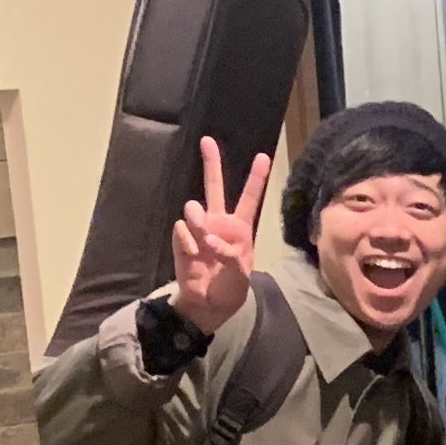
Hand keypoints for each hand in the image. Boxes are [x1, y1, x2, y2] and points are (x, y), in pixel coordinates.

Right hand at [169, 136, 270, 326]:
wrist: (207, 304)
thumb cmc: (230, 288)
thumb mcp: (240, 275)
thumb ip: (229, 254)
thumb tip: (208, 238)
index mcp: (240, 228)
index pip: (249, 199)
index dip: (255, 179)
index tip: (263, 156)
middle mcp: (218, 222)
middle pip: (214, 187)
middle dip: (211, 163)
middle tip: (206, 140)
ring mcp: (198, 229)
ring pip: (193, 208)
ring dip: (199, 222)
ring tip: (205, 242)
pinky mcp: (182, 238)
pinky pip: (182, 230)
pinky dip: (188, 244)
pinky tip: (193, 256)